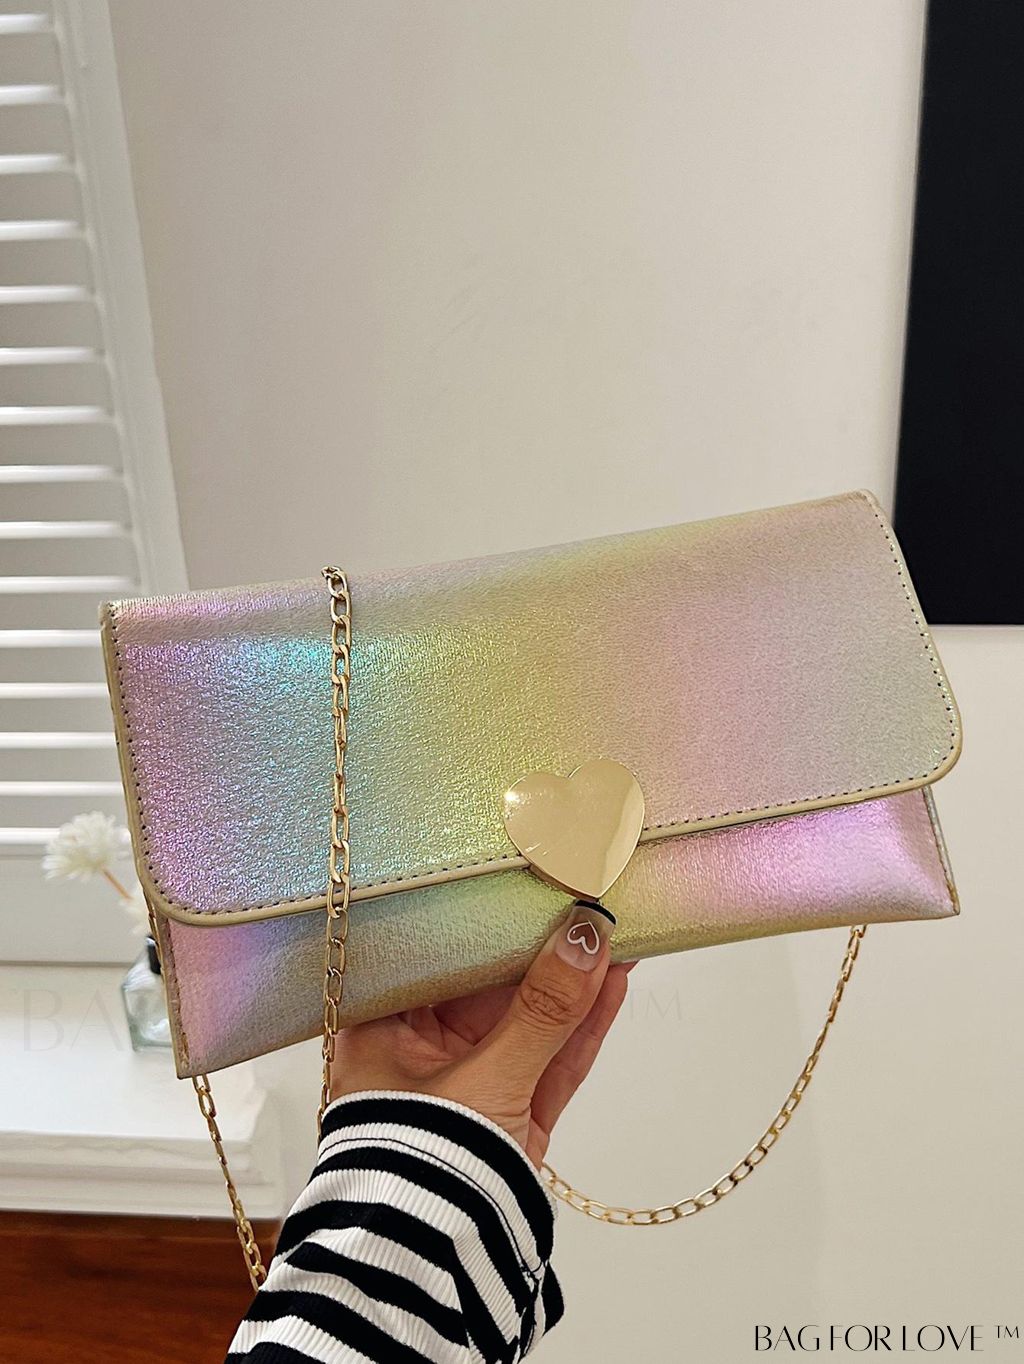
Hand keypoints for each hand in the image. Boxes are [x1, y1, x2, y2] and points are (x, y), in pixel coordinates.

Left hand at [329, 901, 631, 1167]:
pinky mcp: (509, 1116)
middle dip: (538, 944)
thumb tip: (585, 936)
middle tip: (581, 894)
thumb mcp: (486, 1079)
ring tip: (613, 924)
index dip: (483, 915)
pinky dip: (582, 1024)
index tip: (526, 879)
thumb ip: (543, 1010)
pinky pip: (549, 1058)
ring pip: (528, 1018)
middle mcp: (421, 1051)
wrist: (430, 1275)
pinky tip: (614, 980)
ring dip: (571, 978)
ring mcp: (470, 1083)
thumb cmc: (421, 1173)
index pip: (437, 953)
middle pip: (488, 982)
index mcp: (382, 1029)